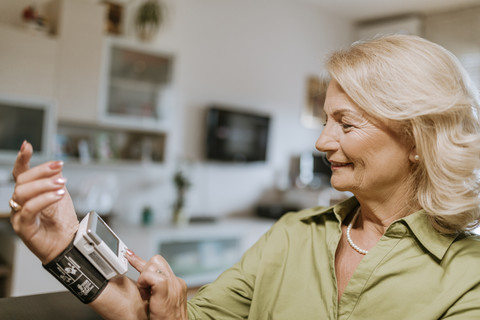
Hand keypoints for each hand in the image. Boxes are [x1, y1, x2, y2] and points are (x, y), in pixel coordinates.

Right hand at [10, 141, 78, 263]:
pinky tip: (58, 195)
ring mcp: (18, 215)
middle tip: (59, 168)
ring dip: (44, 185)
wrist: (69, 241)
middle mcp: (20, 202)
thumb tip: (56, 165)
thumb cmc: (62, 219)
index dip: (21, 159)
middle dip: (41, 171)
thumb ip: (54, 180)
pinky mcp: (23, 227)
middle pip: (22, 180)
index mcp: (28, 192)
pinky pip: (28, 209)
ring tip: (61, 184)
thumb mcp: (60, 193)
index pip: (20, 173)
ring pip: (22, 193)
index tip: (27, 146)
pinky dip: (44, 199)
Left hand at [127, 250, 187, 319]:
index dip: (140, 261)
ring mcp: (173, 285)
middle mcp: (176, 282)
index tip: (128, 254)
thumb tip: (142, 283)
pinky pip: (151, 276)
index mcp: (176, 284)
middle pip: (156, 261)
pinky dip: (145, 282)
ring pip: (153, 264)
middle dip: (144, 270)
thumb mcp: (160, 302)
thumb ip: (154, 290)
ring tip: (146, 295)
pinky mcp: (166, 289)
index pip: (158, 265)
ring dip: (144, 278)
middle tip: (142, 289)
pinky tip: (146, 295)